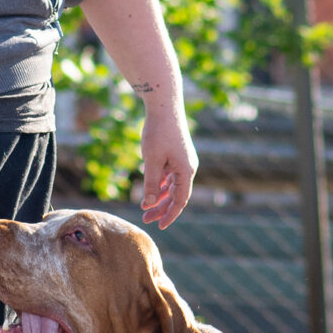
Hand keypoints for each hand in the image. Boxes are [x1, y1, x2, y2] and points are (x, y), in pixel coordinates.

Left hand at [139, 102, 197, 229]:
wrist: (164, 106)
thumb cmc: (158, 132)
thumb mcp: (152, 160)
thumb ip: (151, 183)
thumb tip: (149, 204)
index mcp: (186, 171)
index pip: (181, 201)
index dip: (170, 215)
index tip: (160, 226)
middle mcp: (187, 168)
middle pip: (176, 195)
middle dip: (162, 208)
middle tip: (146, 219)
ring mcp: (182, 161)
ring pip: (172, 186)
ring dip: (159, 198)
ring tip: (145, 208)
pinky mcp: (175, 155)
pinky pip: (169, 176)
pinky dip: (159, 185)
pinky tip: (149, 192)